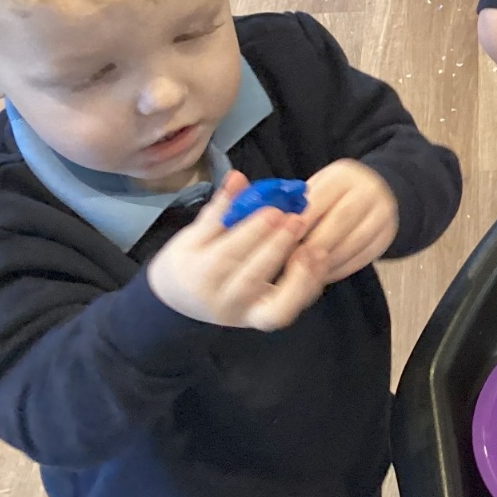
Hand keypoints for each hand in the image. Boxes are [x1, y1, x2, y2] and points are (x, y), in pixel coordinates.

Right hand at [147, 171, 331, 330]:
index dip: (253, 232)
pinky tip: (317, 259)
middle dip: (277, 248)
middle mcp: (223, 302)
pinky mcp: (263, 319)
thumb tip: (237, 177)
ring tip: (313, 247)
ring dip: (298, 277)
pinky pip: (289, 310)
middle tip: (297, 219)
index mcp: (200, 275)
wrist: (179, 301)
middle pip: (251, 278)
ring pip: (275, 308)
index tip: (274, 209)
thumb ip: (220, 209)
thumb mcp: (193, 235)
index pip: (227, 254)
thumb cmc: (188, 261)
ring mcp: (245, 316)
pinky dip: (307, 288)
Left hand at [296, 159, 399, 281]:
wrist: (376, 191)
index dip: (302, 221)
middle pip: (342, 219)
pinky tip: (324, 275)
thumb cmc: (334, 194)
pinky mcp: (387, 236)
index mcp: (343, 176)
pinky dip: (342, 269)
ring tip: (306, 273)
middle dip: (316, 243)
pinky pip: (365, 256)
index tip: (284, 241)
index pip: (321, 197)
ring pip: (355, 241)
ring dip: (329, 260)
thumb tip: (274, 229)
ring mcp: (382, 214)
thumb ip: (299, 206)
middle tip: (294, 262)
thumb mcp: (318, 188)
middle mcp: (368, 190)